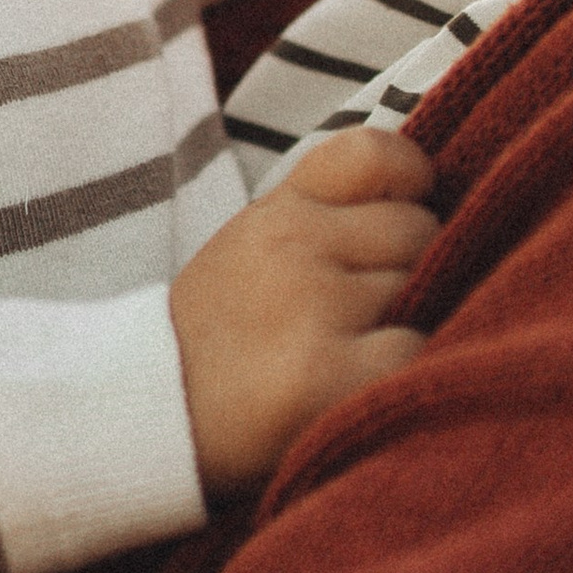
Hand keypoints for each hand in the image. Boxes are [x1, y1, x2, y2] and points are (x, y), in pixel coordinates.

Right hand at [169, 129, 436, 495]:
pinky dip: (407, 372)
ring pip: (425, 291)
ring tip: (354, 356)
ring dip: (411, 325)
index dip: (410, 182)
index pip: (377, 153)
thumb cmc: (220, 340)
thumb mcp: (253, 249)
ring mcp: (309, 305)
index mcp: (278, 210)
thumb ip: (327, 217)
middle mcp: (294, 245)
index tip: (399, 219)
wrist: (145, 419)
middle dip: (413, 270)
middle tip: (364, 318)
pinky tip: (365, 388)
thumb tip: (428, 206)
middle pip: (420, 232)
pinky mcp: (323, 375)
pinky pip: (415, 352)